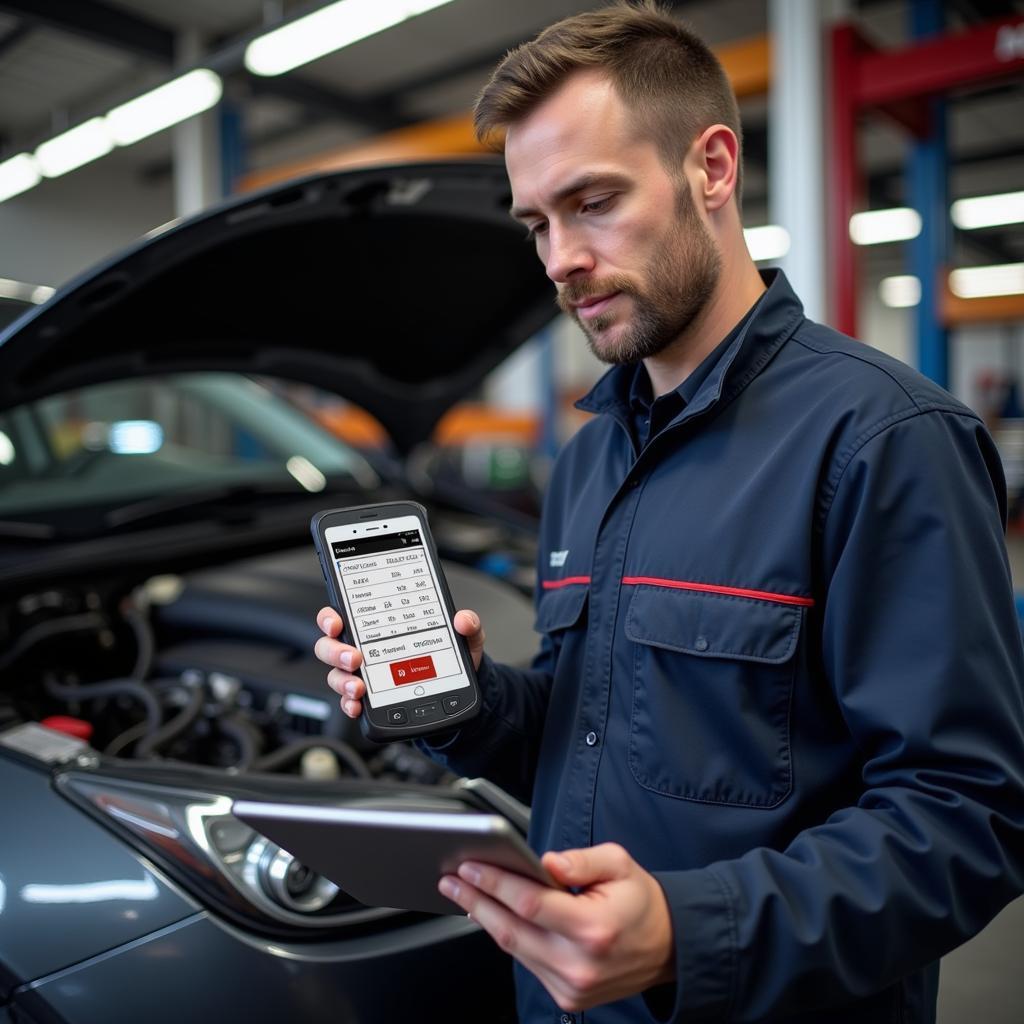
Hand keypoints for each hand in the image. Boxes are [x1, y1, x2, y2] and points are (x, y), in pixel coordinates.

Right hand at [315, 606, 485, 718]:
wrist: (457, 694)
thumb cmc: (449, 658)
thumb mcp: (464, 638)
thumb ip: (468, 624)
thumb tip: (463, 619)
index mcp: (378, 626)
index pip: (343, 614)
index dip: (331, 617)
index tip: (337, 622)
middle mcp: (364, 649)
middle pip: (330, 646)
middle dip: (334, 651)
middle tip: (354, 657)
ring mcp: (364, 675)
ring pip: (335, 675)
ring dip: (342, 681)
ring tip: (360, 686)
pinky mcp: (370, 700)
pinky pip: (349, 702)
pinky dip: (350, 705)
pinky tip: (359, 707)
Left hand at [438, 843, 674, 1012]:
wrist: (668, 947)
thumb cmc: (642, 902)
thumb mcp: (620, 863)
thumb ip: (580, 860)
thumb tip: (544, 861)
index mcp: (592, 928)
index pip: (529, 904)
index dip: (495, 884)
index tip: (471, 867)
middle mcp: (579, 964)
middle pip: (511, 931)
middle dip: (476, 901)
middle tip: (451, 881)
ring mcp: (571, 987)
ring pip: (514, 950)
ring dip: (485, 919)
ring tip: (465, 894)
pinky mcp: (567, 998)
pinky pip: (527, 963)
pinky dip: (508, 939)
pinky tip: (494, 917)